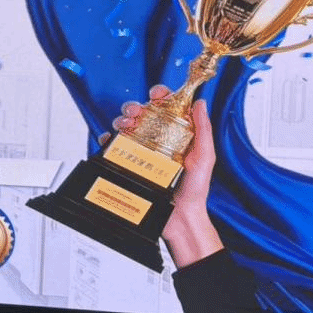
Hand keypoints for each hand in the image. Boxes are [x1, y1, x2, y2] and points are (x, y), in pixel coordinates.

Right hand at [104, 85, 222, 268]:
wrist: (180, 218)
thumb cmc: (195, 190)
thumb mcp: (205, 157)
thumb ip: (203, 130)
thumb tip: (200, 103)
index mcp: (176, 133)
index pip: (166, 107)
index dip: (160, 95)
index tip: (157, 94)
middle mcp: (156, 140)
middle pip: (141, 114)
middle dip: (134, 107)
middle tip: (135, 112)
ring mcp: (141, 152)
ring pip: (125, 128)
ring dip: (121, 121)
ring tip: (124, 126)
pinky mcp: (128, 165)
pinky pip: (113, 148)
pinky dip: (107, 140)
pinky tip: (111, 141)